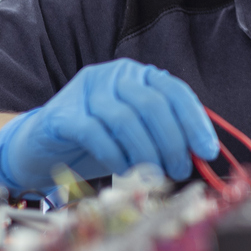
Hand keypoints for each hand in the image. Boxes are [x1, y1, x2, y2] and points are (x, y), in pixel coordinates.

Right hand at [0, 59, 219, 191]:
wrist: (43, 147)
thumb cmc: (99, 141)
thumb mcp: (138, 133)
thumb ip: (166, 136)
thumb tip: (201, 154)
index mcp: (138, 75)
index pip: (175, 92)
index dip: (195, 122)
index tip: (207, 151)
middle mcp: (114, 76)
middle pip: (153, 105)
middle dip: (172, 142)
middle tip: (180, 170)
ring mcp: (85, 91)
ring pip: (126, 119)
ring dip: (146, 152)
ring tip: (154, 174)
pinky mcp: (62, 114)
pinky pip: (95, 132)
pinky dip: (115, 154)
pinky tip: (123, 169)